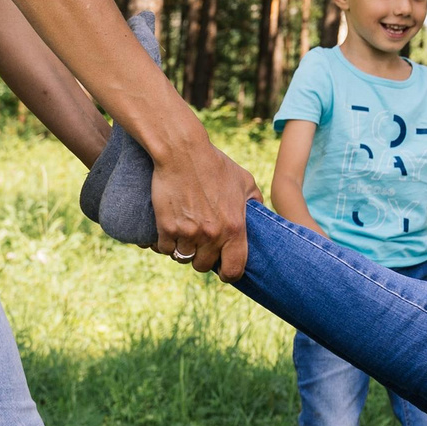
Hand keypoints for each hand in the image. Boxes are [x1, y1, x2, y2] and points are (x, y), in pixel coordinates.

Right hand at [151, 130, 260, 278]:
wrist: (182, 152)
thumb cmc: (215, 165)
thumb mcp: (245, 181)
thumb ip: (255, 203)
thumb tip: (262, 216)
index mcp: (234, 228)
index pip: (233, 270)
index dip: (228, 273)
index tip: (223, 268)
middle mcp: (212, 235)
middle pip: (203, 266)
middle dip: (202, 257)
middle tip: (200, 243)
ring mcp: (188, 233)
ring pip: (182, 258)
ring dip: (183, 250)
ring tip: (185, 235)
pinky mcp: (166, 227)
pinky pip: (164, 249)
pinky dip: (165, 243)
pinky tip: (169, 231)